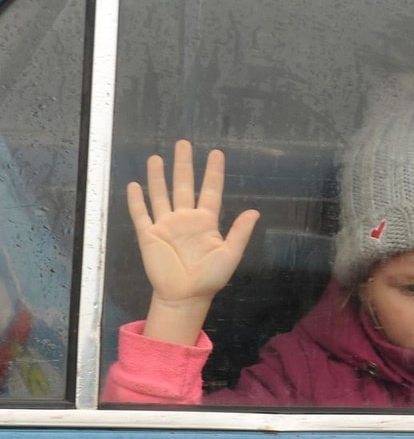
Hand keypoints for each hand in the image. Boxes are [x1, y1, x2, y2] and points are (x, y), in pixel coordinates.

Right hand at [127, 140, 259, 344]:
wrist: (185, 296)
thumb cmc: (210, 277)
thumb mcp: (230, 254)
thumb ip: (240, 232)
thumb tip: (254, 211)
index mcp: (206, 222)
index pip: (210, 191)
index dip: (213, 172)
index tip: (216, 153)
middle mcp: (185, 219)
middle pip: (184, 185)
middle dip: (183, 165)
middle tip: (183, 143)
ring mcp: (166, 225)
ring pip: (161, 195)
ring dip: (158, 177)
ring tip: (156, 157)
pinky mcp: (148, 235)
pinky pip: (141, 214)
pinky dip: (137, 200)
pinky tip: (134, 184)